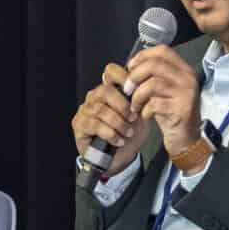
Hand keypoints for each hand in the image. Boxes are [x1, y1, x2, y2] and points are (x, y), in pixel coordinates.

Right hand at [71, 62, 149, 178]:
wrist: (121, 158)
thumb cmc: (129, 134)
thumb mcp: (142, 117)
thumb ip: (144, 103)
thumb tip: (149, 89)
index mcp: (109, 90)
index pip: (111, 72)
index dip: (122, 76)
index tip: (136, 90)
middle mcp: (94, 97)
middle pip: (105, 91)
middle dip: (122, 105)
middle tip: (133, 118)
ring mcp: (85, 110)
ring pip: (101, 110)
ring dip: (118, 123)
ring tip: (128, 132)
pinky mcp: (79, 125)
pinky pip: (95, 125)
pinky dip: (110, 134)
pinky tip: (119, 140)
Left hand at [125, 46, 204, 160]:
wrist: (186, 139)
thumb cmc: (171, 114)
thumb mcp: (163, 91)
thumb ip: (151, 77)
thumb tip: (128, 66)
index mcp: (184, 70)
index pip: (163, 51)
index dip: (143, 56)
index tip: (130, 68)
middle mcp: (188, 78)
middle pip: (155, 65)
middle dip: (135, 76)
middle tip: (127, 89)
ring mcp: (187, 94)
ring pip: (153, 84)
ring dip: (137, 96)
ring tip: (134, 106)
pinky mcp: (182, 110)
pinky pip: (155, 104)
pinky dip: (145, 110)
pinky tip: (145, 116)